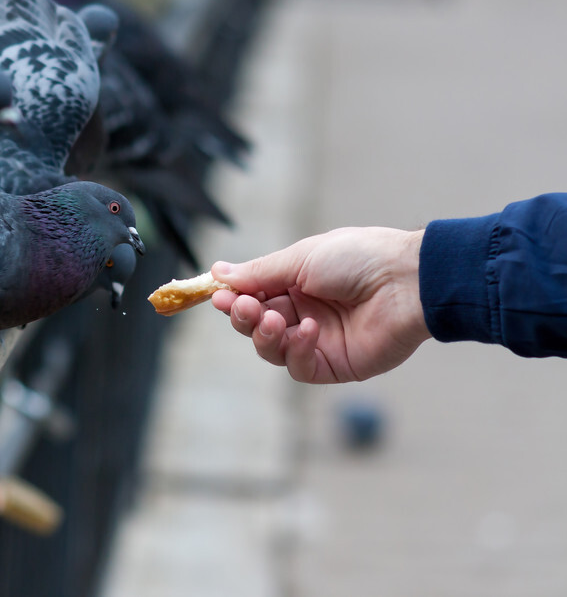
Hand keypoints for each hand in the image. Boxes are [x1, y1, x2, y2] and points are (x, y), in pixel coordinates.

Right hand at [210, 227, 431, 382]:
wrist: (408, 280)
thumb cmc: (360, 257)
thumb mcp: (301, 258)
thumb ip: (259, 273)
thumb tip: (218, 272)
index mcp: (296, 283)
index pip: (252, 297)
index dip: (233, 299)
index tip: (216, 295)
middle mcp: (304, 312)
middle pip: (256, 326)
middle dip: (244, 317)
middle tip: (243, 307)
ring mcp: (318, 341)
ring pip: (272, 350)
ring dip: (264, 336)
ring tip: (273, 319)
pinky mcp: (335, 364)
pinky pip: (300, 367)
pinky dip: (297, 350)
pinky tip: (309, 330)